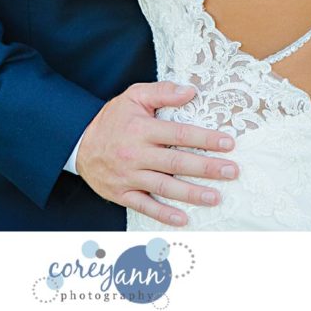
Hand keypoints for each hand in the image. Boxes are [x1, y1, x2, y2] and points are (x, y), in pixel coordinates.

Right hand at [76, 81, 238, 226]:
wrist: (79, 143)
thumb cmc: (112, 119)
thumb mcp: (133, 96)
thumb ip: (162, 92)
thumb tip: (190, 91)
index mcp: (142, 129)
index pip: (179, 134)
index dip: (205, 138)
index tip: (228, 143)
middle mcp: (136, 154)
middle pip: (177, 162)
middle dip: (207, 168)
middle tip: (231, 171)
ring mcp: (128, 176)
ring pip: (165, 186)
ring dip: (192, 193)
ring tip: (216, 197)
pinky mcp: (121, 193)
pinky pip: (144, 206)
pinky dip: (164, 214)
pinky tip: (184, 218)